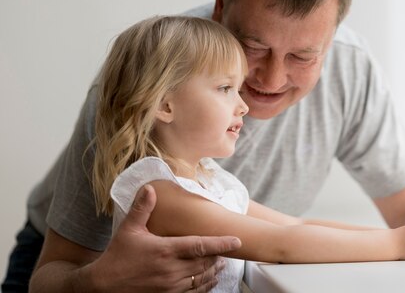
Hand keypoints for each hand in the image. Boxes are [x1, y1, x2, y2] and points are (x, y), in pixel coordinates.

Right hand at [82, 184, 241, 291]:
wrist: (101, 286)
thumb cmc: (116, 256)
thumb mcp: (129, 230)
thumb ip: (142, 208)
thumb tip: (150, 188)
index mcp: (165, 250)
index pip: (200, 246)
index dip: (221, 243)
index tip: (237, 241)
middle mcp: (171, 270)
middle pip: (206, 263)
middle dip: (218, 256)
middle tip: (227, 249)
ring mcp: (170, 287)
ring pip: (202, 279)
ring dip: (214, 271)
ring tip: (221, 262)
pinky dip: (205, 286)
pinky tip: (209, 280)